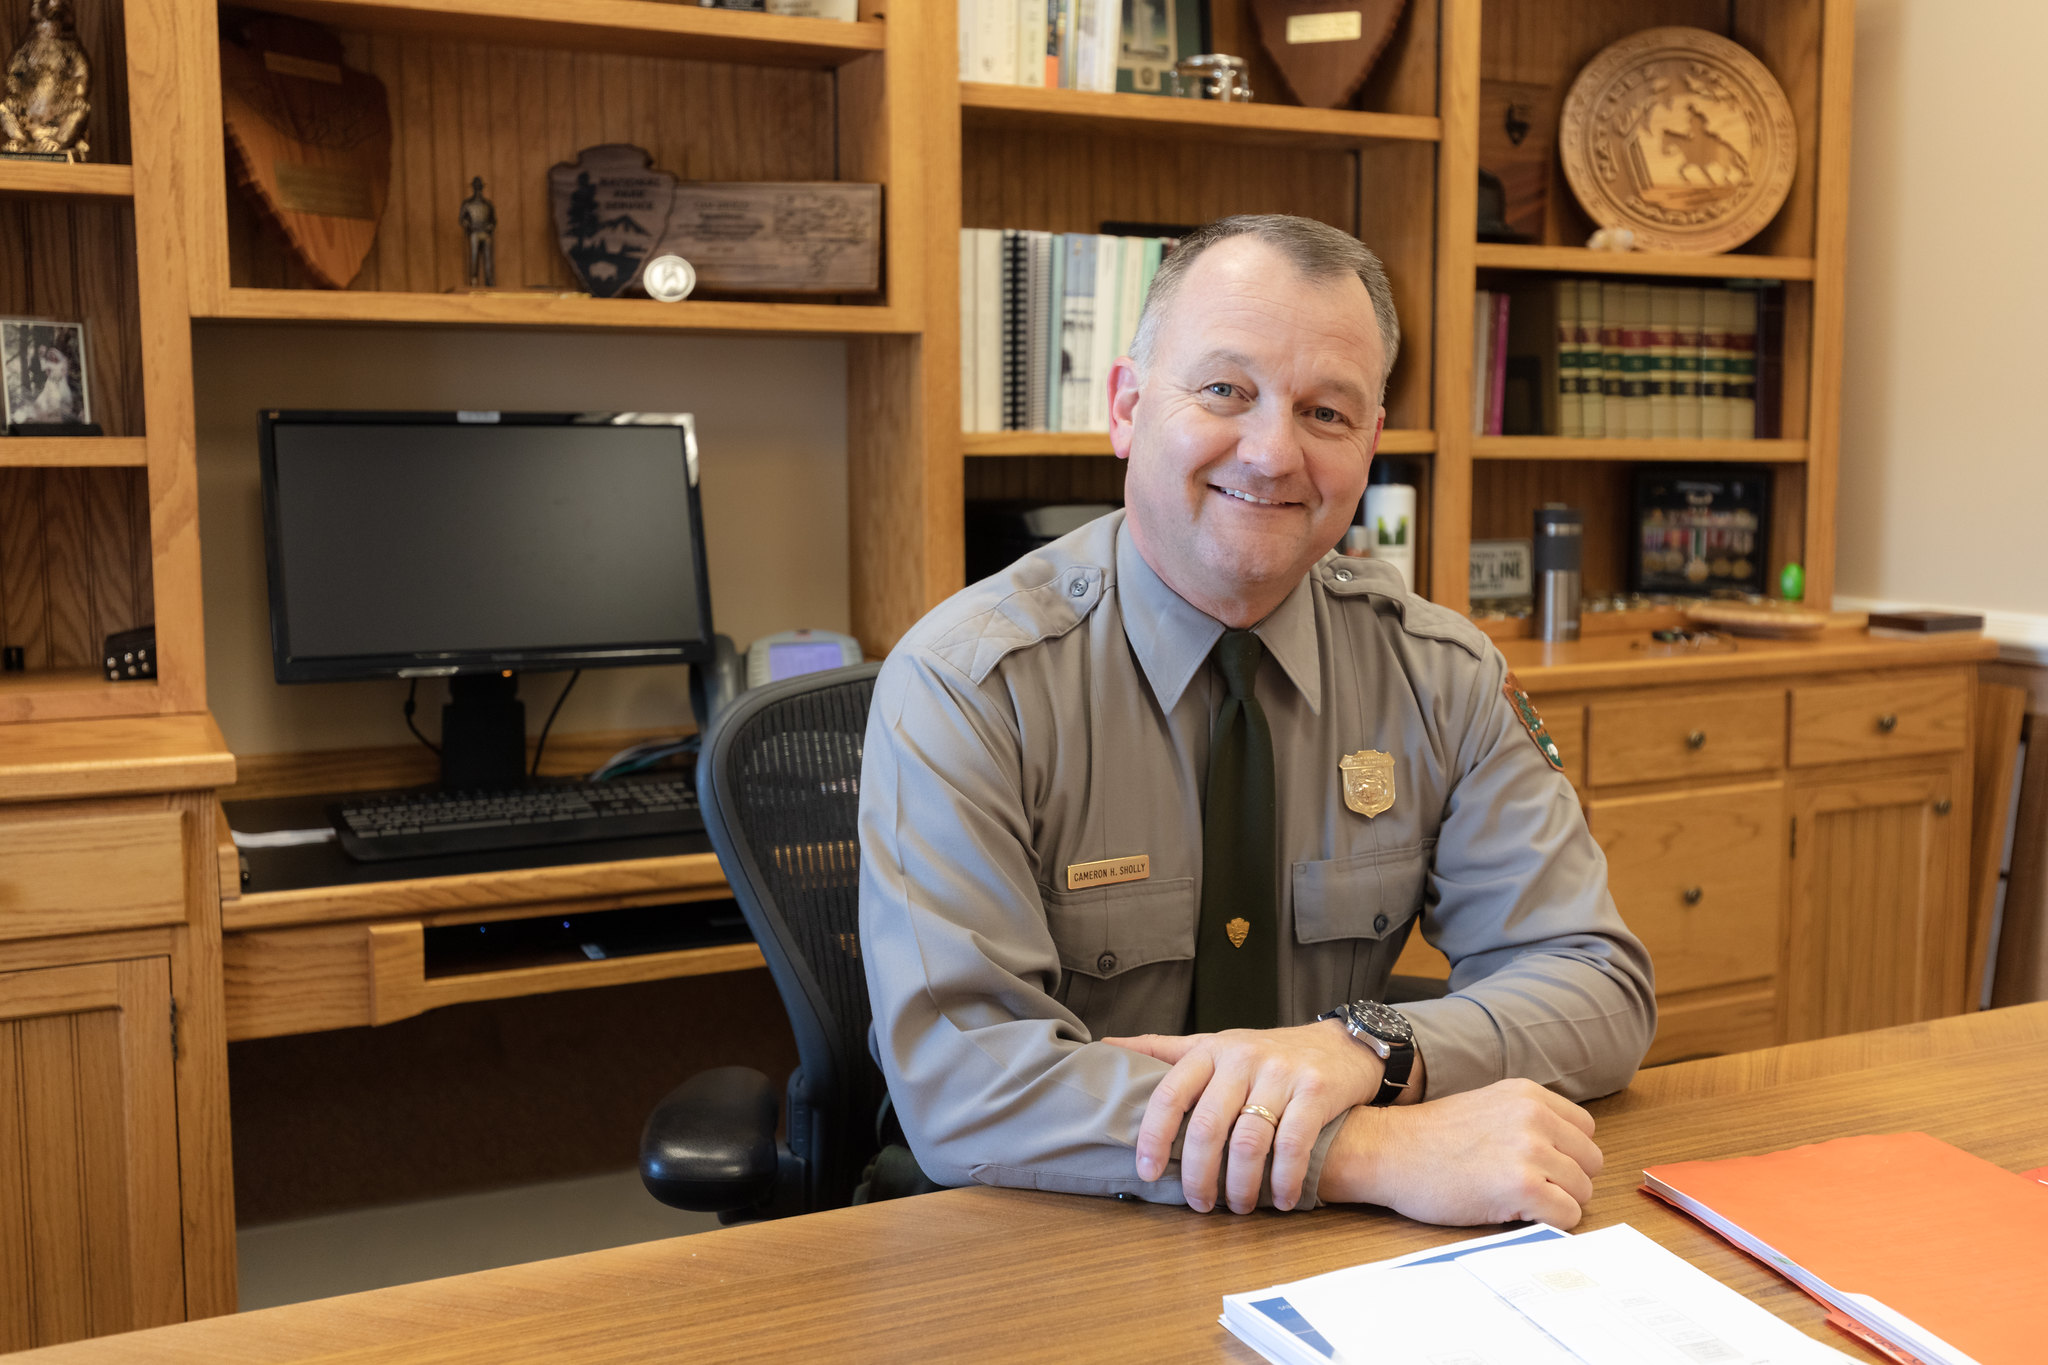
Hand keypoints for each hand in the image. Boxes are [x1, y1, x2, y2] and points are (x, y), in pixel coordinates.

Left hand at [1102, 1021, 1384, 1213]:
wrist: (1341, 1045)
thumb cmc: (1267, 1053)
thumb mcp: (1215, 1043)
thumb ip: (1165, 1050)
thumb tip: (1105, 1046)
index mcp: (1210, 1049)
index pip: (1170, 1093)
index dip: (1152, 1136)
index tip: (1144, 1172)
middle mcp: (1242, 1058)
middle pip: (1207, 1125)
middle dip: (1198, 1174)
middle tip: (1199, 1204)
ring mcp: (1280, 1073)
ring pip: (1249, 1140)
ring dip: (1240, 1185)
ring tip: (1238, 1207)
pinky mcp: (1316, 1090)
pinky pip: (1293, 1144)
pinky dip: (1283, 1179)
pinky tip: (1280, 1199)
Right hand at [1319, 1079, 1601, 1227]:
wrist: (1387, 1151)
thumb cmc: (1428, 1139)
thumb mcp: (1487, 1107)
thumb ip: (1527, 1120)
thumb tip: (1565, 1153)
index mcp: (1528, 1094)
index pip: (1585, 1130)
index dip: (1566, 1154)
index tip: (1539, 1167)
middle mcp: (1534, 1116)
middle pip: (1590, 1162)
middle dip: (1566, 1180)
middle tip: (1529, 1189)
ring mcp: (1530, 1150)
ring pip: (1582, 1191)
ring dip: (1556, 1203)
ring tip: (1515, 1201)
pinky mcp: (1523, 1186)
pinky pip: (1567, 1215)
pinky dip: (1548, 1223)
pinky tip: (1515, 1214)